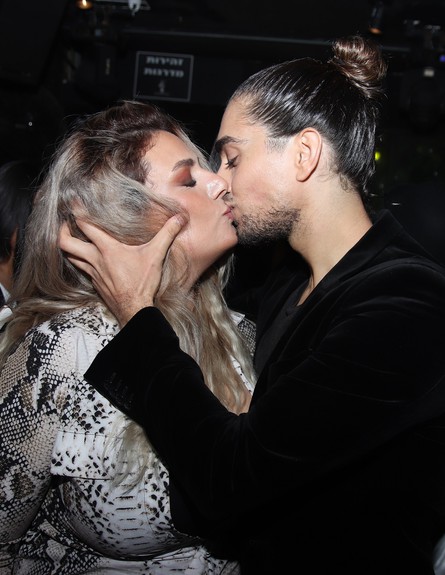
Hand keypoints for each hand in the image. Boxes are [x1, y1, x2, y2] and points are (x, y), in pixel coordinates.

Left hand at [59, 216, 184, 324]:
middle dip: (61, 231)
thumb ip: (167, 234)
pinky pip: (81, 268)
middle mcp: (95, 259)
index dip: (76, 211)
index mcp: (106, 248)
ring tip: (73, 239)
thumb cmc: (142, 282)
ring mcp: (93, 272)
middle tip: (65, 223)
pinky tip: (87, 259)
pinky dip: (79, 261)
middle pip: (65, 243)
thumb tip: (180, 218)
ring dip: (69, 247)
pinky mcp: (95, 283)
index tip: (73, 202)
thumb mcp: (156, 255)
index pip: (84, 225)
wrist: (134, 309)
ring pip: (70, 256)